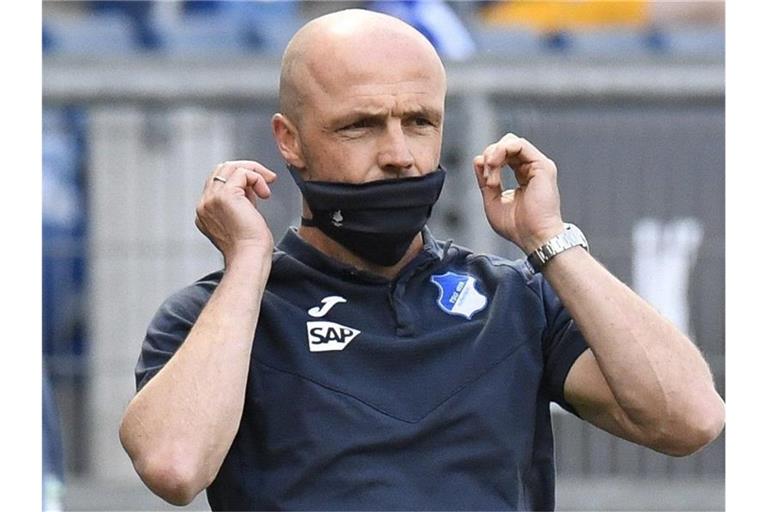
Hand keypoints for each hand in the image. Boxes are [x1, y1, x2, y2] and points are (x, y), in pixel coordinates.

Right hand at [195, 160, 276, 263]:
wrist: (249, 258)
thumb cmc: (250, 247)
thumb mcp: (241, 218)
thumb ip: (240, 201)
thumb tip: (250, 185)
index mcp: (205, 211)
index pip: (218, 181)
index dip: (241, 181)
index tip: (259, 192)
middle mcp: (204, 204)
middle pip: (221, 169)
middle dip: (247, 170)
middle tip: (268, 180)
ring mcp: (211, 199)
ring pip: (230, 167)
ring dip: (254, 172)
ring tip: (266, 189)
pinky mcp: (225, 196)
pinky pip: (242, 172)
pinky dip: (257, 178)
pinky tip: (265, 194)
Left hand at [473, 134, 564, 252]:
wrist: (534, 237)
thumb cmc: (517, 226)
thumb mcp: (492, 200)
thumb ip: (485, 180)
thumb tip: (478, 159)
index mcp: (522, 176)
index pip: (503, 156)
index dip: (489, 162)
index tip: (486, 182)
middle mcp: (531, 168)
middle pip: (505, 145)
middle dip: (490, 157)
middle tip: (487, 179)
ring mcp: (538, 165)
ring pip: (511, 142)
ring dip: (494, 155)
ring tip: (491, 175)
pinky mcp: (542, 165)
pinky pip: (519, 144)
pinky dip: (501, 152)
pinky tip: (495, 166)